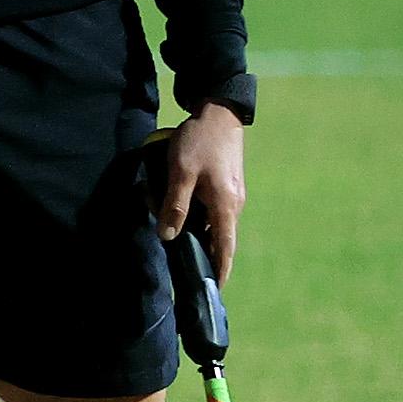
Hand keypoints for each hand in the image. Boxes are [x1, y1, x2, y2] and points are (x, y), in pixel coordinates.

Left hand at [156, 102, 246, 280]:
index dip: (220, 269)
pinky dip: (195, 215)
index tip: (214, 290)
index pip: (225, 247)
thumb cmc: (199, 141)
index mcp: (226, 205)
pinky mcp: (225, 186)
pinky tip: (176, 208)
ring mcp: (231, 195)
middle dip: (200, 251)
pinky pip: (210, 210)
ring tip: (170, 227)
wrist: (218, 112)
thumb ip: (175, 204)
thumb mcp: (181, 172)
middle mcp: (233, 204)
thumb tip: (169, 236)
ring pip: (211, 223)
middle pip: (217, 238)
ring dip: (192, 228)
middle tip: (181, 261)